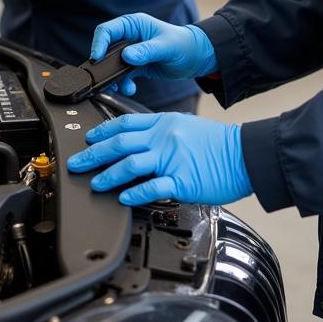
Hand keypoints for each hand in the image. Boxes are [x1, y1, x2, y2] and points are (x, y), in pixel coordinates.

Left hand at [66, 113, 251, 205]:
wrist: (245, 154)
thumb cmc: (219, 144)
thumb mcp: (186, 126)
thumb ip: (162, 132)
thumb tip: (140, 142)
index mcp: (164, 123)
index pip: (125, 123)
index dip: (102, 131)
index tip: (88, 138)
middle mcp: (164, 138)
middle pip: (120, 144)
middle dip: (94, 154)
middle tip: (77, 162)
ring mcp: (172, 159)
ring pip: (130, 164)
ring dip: (108, 175)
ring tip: (95, 183)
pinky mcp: (181, 181)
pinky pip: (152, 187)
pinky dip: (135, 193)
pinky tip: (123, 198)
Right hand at [90, 13, 216, 97]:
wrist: (196, 58)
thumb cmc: (184, 44)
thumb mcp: (167, 46)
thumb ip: (147, 51)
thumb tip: (127, 56)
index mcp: (135, 24)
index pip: (108, 30)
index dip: (99, 43)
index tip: (97, 57)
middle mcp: (130, 37)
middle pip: (106, 49)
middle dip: (103, 65)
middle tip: (103, 79)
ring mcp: (132, 52)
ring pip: (112, 65)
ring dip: (113, 78)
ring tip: (119, 88)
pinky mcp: (136, 66)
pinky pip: (122, 75)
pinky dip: (123, 84)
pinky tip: (130, 89)